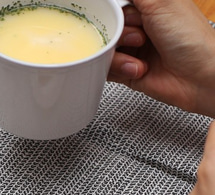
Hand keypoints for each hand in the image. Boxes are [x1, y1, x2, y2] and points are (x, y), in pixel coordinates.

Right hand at [108, 0, 214, 117]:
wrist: (198, 77)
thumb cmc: (190, 38)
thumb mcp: (161, 2)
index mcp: (151, 8)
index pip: (120, 7)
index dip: (117, 13)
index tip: (121, 17)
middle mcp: (142, 28)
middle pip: (110, 28)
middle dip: (120, 34)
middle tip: (139, 38)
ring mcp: (134, 51)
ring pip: (106, 49)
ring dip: (121, 55)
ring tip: (140, 59)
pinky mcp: (128, 72)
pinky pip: (107, 69)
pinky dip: (120, 70)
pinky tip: (138, 69)